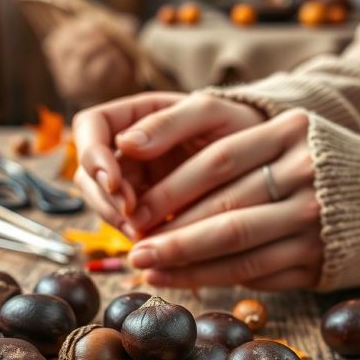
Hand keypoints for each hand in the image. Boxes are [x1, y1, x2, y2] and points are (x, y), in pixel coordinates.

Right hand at [73, 91, 261, 234]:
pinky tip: (159, 245)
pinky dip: (140, 237)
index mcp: (135, 116)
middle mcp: (129, 151)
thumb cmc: (241, 125)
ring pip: (106, 205)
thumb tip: (124, 142)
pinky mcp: (152, 214)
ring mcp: (138, 183)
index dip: (92, 154)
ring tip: (144, 234)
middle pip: (90, 174)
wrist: (269, 159)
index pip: (90, 127)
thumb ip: (169, 122)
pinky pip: (132, 228)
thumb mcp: (211, 114)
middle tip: (132, 217)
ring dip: (118, 222)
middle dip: (105, 198)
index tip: (114, 180)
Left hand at [124, 104, 322, 290]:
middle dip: (171, 230)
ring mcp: (313, 219)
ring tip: (146, 269)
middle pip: (224, 205)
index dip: (171, 186)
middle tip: (133, 248)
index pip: (218, 159)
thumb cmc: (316, 163)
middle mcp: (305, 174)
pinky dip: (212, 278)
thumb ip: (233, 145)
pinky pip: (254, 271)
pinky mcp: (317, 258)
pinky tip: (180, 281)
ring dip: (185, 261)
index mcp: (289, 133)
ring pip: (236, 244)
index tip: (135, 207)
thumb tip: (145, 162)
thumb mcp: (285, 135)